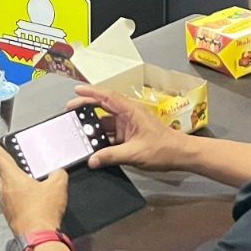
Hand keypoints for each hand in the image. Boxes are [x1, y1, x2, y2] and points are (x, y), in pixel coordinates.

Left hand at [0, 137, 69, 236]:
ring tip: (21, 181)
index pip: (1, 158)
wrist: (38, 237)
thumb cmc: (43, 209)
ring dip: (10, 183)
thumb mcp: (57, 186)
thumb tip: (57, 172)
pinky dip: (16, 197)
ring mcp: (6, 206)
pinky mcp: (11, 217)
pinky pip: (10, 202)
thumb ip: (58, 174)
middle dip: (3, 167)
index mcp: (13, 179)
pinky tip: (28, 199)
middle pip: (0, 174)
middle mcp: (5, 191)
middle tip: (9, 162)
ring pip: (4, 189)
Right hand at [66, 86, 186, 172]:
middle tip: (70, 109)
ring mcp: (129, 125)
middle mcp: (129, 114)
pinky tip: (92, 143)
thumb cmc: (163, 149)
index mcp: (131, 111)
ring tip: (77, 128)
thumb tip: (92, 160)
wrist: (180, 155)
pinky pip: (112, 133)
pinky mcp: (130, 135)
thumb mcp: (134, 153)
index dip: (91, 92)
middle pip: (104, 107)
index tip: (76, 89)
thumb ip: (111, 156)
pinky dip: (101, 137)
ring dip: (93, 125)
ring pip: (106, 121)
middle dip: (87, 106)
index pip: (108, 97)